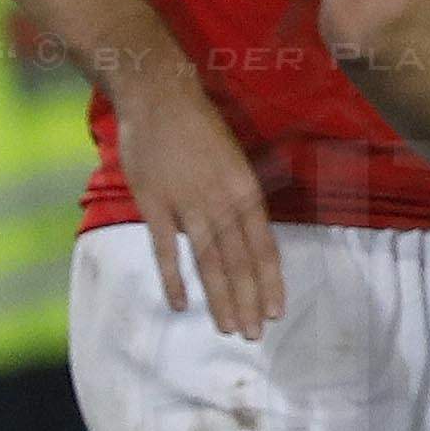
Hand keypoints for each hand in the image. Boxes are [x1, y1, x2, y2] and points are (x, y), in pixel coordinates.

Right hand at [118, 72, 283, 337]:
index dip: (270, 282)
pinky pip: (165, 249)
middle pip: (239, 261)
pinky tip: (181, 304)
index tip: (274, 312)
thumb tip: (245, 238)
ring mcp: (187, 203)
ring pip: (209, 261)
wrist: (159, 96)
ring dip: (220, 298)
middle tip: (252, 334)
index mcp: (246, 190)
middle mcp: (222, 201)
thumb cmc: (198, 126)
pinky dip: (173, 278)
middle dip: (248, 301)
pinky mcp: (154, 203)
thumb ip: (238, 200)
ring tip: (228, 328)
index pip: (264, 247)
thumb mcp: (234, 160)